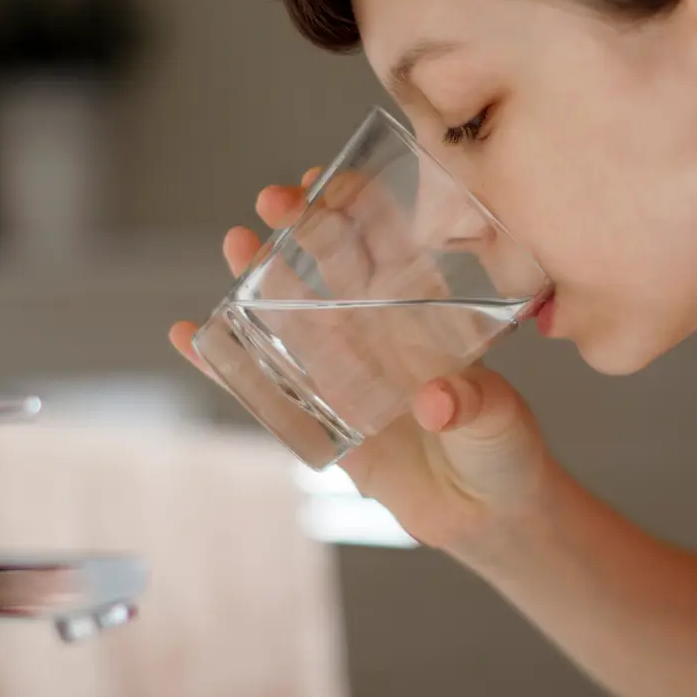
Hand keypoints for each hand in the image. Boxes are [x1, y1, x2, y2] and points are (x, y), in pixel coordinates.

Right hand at [168, 171, 555, 554]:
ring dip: (263, 278)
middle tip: (274, 200)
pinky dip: (228, 363)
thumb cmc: (504, 452)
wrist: (486, 515)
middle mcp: (381, 336)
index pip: (391, 250)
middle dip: (304, 229)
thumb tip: (435, 402)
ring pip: (295, 315)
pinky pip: (267, 386)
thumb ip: (471, 407)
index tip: (332, 180)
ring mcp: (347, 373)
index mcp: (428, 319)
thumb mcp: (498, 422)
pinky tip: (192, 335)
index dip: (360, 211)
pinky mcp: (321, 419)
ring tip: (235, 242)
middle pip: (333, 269)